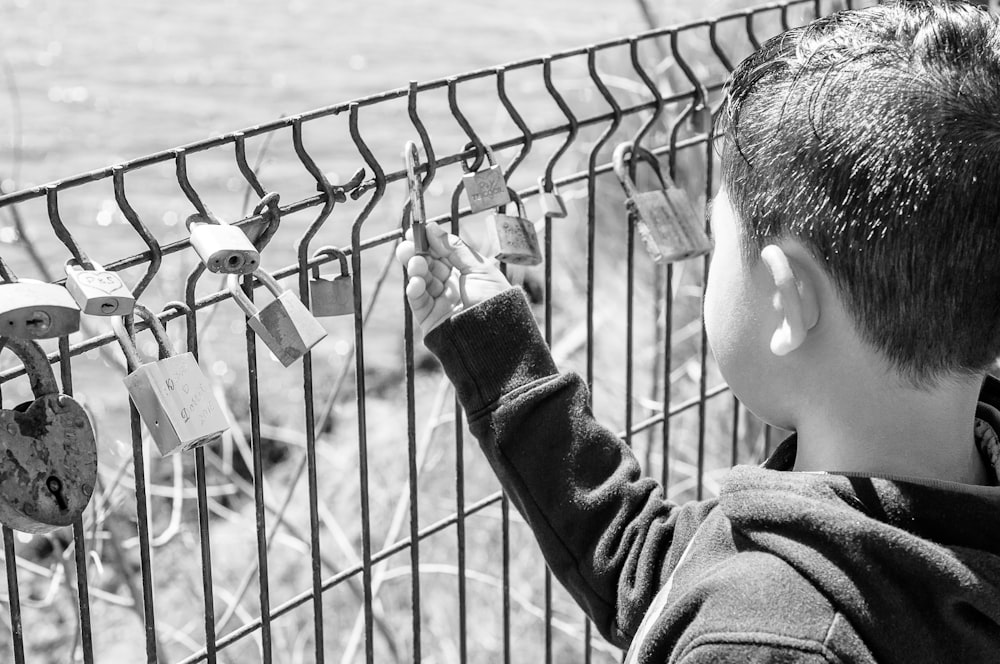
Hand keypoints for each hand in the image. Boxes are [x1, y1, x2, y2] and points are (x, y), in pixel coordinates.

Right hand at [395, 223, 510, 332]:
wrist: (498, 334)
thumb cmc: (495, 299)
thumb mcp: (478, 268)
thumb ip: (454, 248)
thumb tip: (432, 228)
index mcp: (465, 274)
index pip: (441, 254)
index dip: (429, 243)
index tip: (416, 231)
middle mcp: (451, 287)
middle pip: (428, 266)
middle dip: (417, 253)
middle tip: (408, 244)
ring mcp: (440, 303)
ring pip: (420, 281)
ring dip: (415, 269)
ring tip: (416, 263)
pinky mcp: (430, 319)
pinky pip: (418, 301)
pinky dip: (414, 289)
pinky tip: (416, 281)